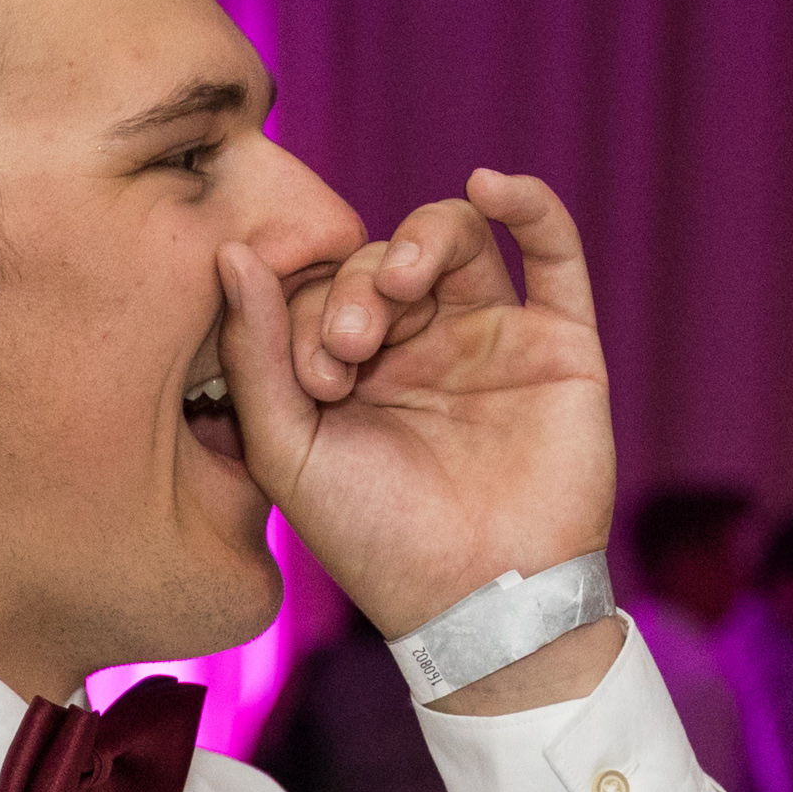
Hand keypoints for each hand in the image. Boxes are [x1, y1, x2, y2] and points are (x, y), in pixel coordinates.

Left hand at [217, 172, 616, 645]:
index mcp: (352, 367)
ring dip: (419, 244)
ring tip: (401, 287)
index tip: (316, 378)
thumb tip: (232, 253)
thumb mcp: (286, 451)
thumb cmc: (373, 542)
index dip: (309, 308)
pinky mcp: (560, 345)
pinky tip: (492, 186)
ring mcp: (492, 338)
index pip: (322, 287)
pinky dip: (530, 206)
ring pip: (456, 241)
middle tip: (349, 349)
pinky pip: (554, 253)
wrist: (475, 604)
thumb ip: (254, 354)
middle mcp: (421, 344)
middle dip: (357, 288)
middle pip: (384, 258)